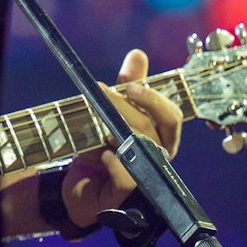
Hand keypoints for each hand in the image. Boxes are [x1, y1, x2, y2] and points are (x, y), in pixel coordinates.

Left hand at [58, 49, 183, 227]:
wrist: (76, 183)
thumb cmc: (101, 147)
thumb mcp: (111, 113)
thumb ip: (128, 87)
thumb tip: (138, 54)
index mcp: (161, 135)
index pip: (171, 115)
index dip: (153, 98)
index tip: (131, 86)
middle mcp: (158, 155)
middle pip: (155, 127)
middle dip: (130, 107)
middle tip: (104, 93)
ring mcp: (145, 175)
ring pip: (143, 149)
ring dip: (121, 131)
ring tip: (101, 124)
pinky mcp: (125, 192)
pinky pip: (128, 177)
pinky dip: (116, 163)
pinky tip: (103, 154)